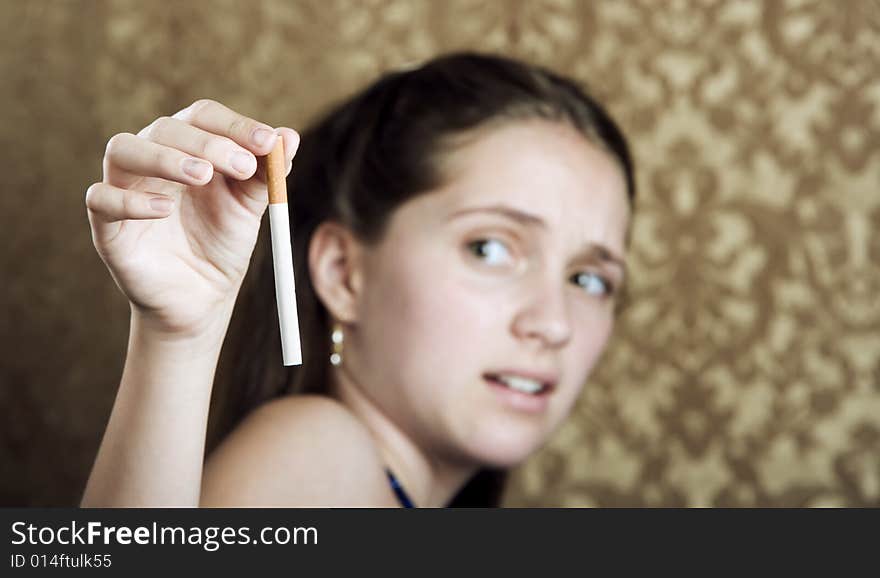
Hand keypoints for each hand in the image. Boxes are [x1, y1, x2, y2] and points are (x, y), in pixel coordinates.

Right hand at [85, 99, 298, 337]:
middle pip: (166, 128)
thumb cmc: (222, 244)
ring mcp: (125, 189)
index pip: (203, 116)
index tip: (267, 142)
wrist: (203, 298)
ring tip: (202, 175)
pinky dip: (129, 200)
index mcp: (189, 148)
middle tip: (243, 166)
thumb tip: (289, 137)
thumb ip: (267, 174)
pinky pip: (100, 199)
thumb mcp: (249, 209)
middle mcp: (152, 159)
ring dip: (164, 157)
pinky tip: (164, 208)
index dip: (234, 125)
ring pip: (123, 149)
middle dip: (207, 143)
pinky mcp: (107, 225)